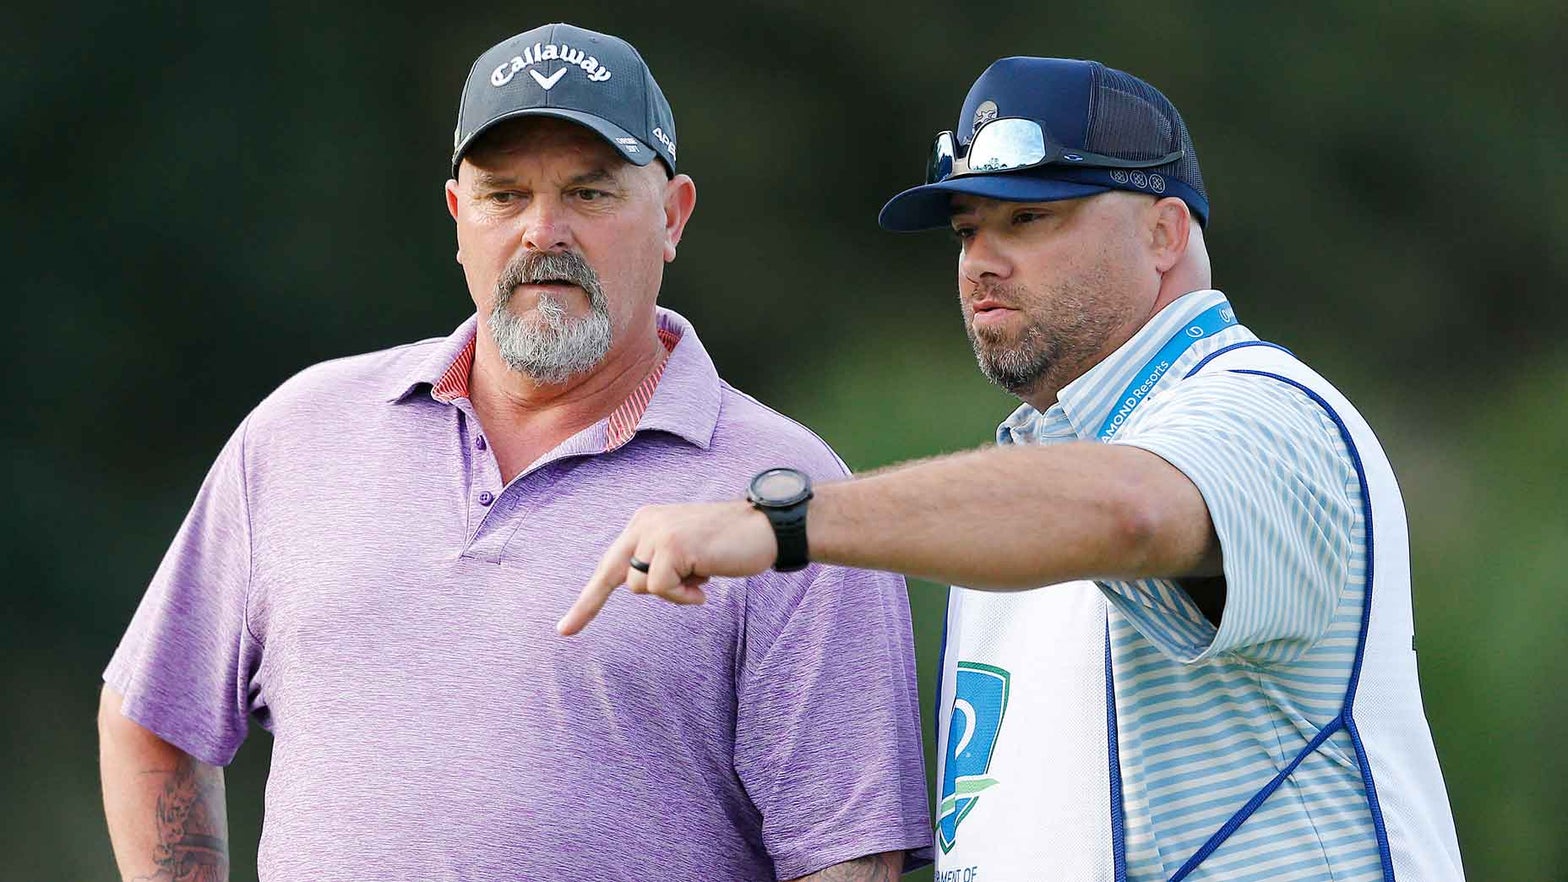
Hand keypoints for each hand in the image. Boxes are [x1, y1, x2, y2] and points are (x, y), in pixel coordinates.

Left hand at [557, 499, 777, 634]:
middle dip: (658, 593)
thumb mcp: (687, 549)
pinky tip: (708, 581)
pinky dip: (684, 595)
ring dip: (677, 591)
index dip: (588, 602)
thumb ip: (659, 561)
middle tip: (692, 588)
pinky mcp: (672, 547)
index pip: (609, 566)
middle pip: (625, 580)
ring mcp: (657, 533)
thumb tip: (640, 585)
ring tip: (705, 573)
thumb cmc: (731, 544)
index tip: (564, 631)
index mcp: (645, 521)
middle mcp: (644, 523)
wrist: (767, 529)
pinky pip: (662, 590)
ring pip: (644, 588)